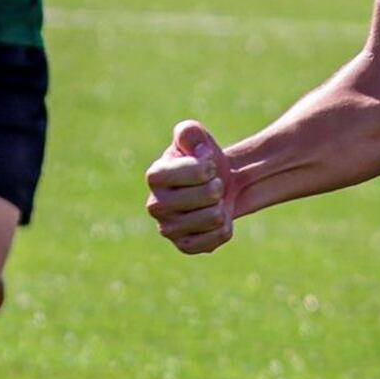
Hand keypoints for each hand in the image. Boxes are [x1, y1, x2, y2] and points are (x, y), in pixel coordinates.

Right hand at [146, 120, 236, 253]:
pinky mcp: (185, 246)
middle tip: (210, 185)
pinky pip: (218, 236)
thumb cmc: (202, 159)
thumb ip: (190, 132)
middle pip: (209, 195)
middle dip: (217, 186)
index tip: (206, 165)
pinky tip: (213, 219)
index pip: (198, 172)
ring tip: (210, 202)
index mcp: (154, 176)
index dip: (210, 166)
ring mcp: (168, 229)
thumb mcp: (196, 138)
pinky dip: (225, 226)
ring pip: (215, 217)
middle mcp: (155, 206)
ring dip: (220, 206)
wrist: (215, 185)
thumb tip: (192, 142)